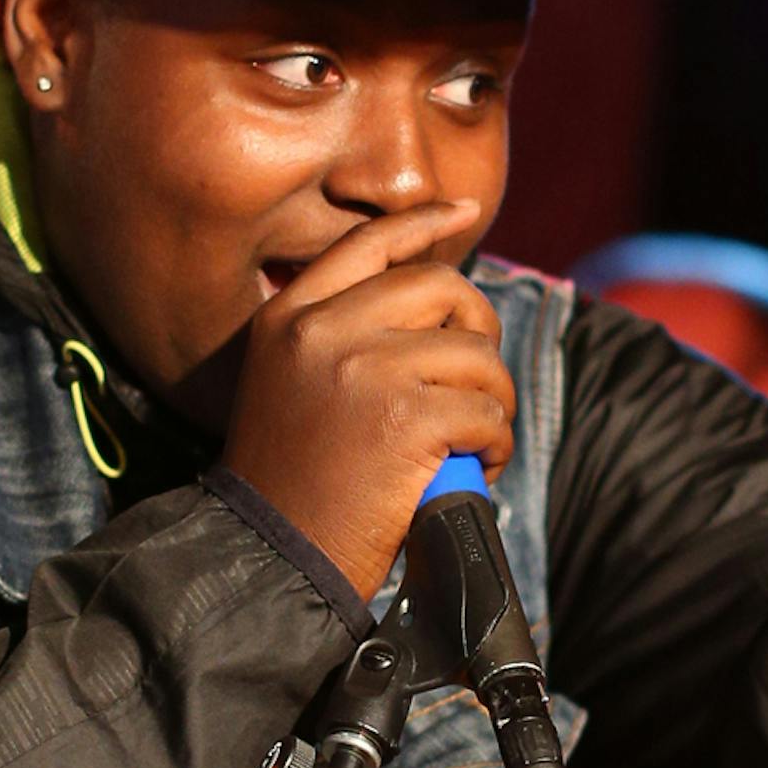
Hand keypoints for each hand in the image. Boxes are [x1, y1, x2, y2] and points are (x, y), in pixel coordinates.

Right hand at [221, 201, 515, 599]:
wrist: (271, 556)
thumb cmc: (290, 483)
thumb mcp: (288, 383)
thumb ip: (338, 336)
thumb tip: (431, 307)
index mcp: (289, 316)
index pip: (371, 244)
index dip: (426, 222)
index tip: (462, 211)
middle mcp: (324, 330)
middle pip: (441, 288)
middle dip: (478, 330)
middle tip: (478, 380)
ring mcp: (366, 371)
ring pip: (475, 354)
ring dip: (493, 400)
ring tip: (477, 440)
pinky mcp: (407, 419)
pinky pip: (486, 411)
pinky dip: (496, 443)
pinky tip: (476, 467)